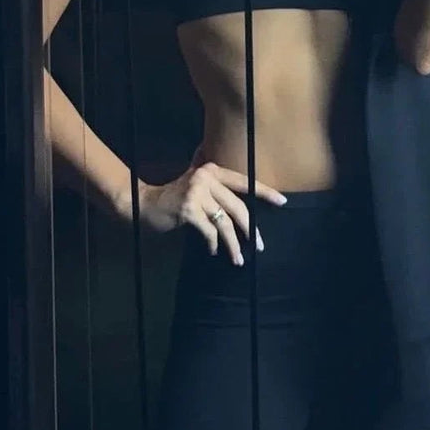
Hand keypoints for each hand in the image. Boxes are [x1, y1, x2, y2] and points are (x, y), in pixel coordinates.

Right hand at [137, 161, 286, 265]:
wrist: (146, 203)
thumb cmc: (175, 195)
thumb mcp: (195, 181)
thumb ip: (213, 181)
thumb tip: (235, 189)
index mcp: (211, 170)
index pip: (243, 181)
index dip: (264, 191)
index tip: (283, 201)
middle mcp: (206, 178)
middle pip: (238, 206)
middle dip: (250, 229)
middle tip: (259, 246)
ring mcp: (197, 193)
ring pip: (225, 223)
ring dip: (233, 245)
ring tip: (238, 259)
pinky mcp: (188, 210)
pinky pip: (210, 231)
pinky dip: (213, 244)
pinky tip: (213, 251)